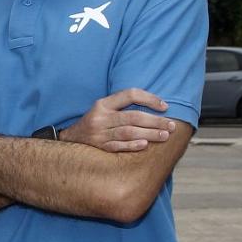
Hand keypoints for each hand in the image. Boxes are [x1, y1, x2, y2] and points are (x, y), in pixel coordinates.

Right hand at [60, 88, 174, 151]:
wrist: (70, 139)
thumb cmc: (94, 122)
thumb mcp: (103, 108)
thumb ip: (122, 106)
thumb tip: (155, 106)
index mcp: (102, 104)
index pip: (129, 95)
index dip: (149, 99)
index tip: (164, 106)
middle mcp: (100, 117)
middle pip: (132, 117)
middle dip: (155, 121)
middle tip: (172, 125)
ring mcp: (99, 133)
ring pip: (128, 132)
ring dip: (149, 134)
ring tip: (165, 135)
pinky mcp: (99, 147)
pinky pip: (118, 146)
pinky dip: (132, 146)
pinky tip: (145, 145)